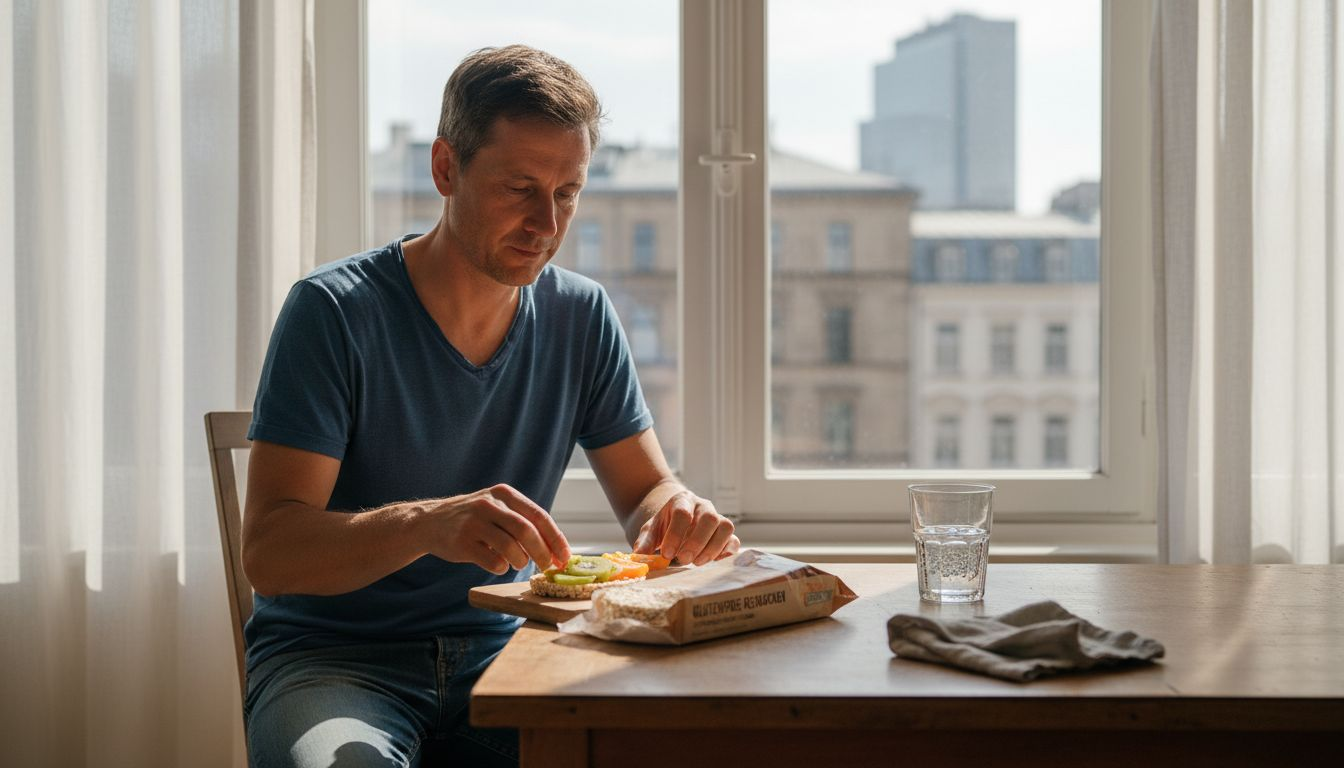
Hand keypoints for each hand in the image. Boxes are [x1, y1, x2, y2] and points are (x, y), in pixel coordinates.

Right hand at [423, 484, 570, 574]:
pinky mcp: (461, 542)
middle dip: (542, 553)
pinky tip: (497, 564)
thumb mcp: (496, 508)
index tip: (565, 556)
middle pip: (526, 531)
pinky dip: (501, 567)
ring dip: (521, 561)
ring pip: (510, 547)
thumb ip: (522, 522)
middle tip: (547, 566)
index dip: (555, 538)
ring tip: (518, 563)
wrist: (430, 522)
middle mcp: (489, 504)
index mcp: (503, 494)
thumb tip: (555, 550)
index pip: (538, 515)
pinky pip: (492, 561)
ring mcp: (473, 522)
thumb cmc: (473, 519)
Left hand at [633, 490, 738, 565]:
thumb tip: (638, 556)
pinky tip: (711, 562)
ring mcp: (718, 518)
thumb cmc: (665, 526)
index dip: (675, 534)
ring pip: (726, 527)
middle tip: (684, 560)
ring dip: (713, 548)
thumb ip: (645, 541)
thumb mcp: (651, 530)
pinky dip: (725, 552)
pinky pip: (734, 540)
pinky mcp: (725, 533)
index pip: (683, 513)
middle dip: (697, 542)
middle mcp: (703, 506)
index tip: (667, 554)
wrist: (678, 519)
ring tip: (697, 563)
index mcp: (682, 501)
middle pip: (709, 518)